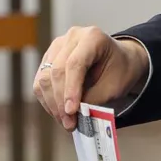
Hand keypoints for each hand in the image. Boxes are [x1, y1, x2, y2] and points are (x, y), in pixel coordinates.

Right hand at [32, 26, 149, 131]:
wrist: (119, 60)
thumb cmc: (120, 71)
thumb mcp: (114, 86)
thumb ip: (93, 99)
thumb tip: (71, 115)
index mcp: (93, 37)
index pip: (75, 64)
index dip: (71, 90)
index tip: (71, 111)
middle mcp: (72, 37)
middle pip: (57, 71)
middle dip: (61, 102)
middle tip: (70, 124)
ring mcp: (58, 46)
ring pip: (44, 78)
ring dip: (52, 104)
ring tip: (66, 122)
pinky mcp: (49, 58)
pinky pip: (40, 82)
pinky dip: (48, 100)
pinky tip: (59, 113)